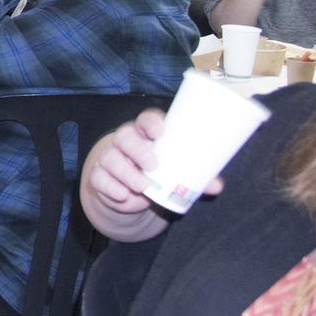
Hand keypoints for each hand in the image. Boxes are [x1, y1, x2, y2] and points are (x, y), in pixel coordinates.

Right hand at [84, 112, 220, 219]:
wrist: (131, 192)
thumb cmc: (158, 173)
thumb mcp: (177, 172)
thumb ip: (196, 176)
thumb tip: (217, 186)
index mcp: (146, 134)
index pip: (145, 120)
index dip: (150, 123)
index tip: (159, 132)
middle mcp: (125, 142)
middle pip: (125, 137)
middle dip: (137, 150)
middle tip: (153, 165)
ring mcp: (110, 158)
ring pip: (110, 158)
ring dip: (126, 172)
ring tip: (141, 186)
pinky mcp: (99, 176)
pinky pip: (99, 178)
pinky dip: (110, 187)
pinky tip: (122, 195)